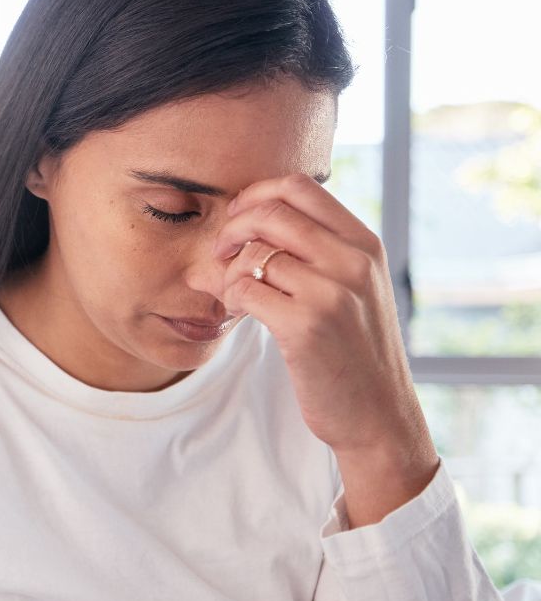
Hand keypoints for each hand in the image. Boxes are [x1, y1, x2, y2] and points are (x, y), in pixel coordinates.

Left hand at [212, 172, 439, 523]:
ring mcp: (331, 291)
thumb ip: (308, 253)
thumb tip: (231, 228)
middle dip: (232, 229)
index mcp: (363, 243)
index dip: (255, 195)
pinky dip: (230, 299)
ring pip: (251, 254)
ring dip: (229, 273)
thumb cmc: (352, 350)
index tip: (239, 221)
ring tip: (236, 295)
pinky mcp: (306, 325)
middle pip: (269, 211)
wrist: (377, 414)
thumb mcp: (349, 289)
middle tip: (222, 255)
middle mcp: (353, 260)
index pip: (299, 186)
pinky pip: (243, 290)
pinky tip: (240, 315)